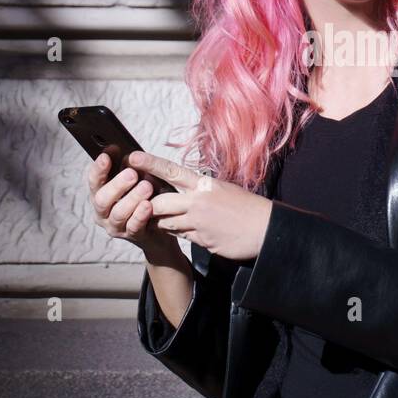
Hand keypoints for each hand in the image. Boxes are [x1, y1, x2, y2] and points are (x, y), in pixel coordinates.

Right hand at [85, 152, 179, 259]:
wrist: (158, 227)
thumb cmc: (143, 196)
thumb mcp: (134, 180)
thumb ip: (125, 166)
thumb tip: (116, 147)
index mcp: (100, 194)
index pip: (94, 182)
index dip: (98, 169)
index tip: (106, 156)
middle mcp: (103, 212)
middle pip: (102, 199)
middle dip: (116, 185)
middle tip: (132, 173)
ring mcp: (116, 226)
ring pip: (118, 214)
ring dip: (132, 198)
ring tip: (146, 186)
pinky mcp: (132, 236)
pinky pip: (134, 227)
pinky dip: (140, 215)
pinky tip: (149, 205)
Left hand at [129, 150, 272, 262]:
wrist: (266, 229)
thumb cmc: (246, 207)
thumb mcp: (222, 189)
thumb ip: (200, 189)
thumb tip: (182, 189)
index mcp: (204, 184)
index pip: (171, 171)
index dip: (150, 164)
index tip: (132, 158)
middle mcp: (198, 201)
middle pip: (158, 203)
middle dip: (148, 206)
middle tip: (144, 205)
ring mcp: (198, 222)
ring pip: (166, 223)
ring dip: (164, 222)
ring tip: (171, 219)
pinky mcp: (201, 240)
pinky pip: (181, 237)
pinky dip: (182, 234)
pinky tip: (193, 231)